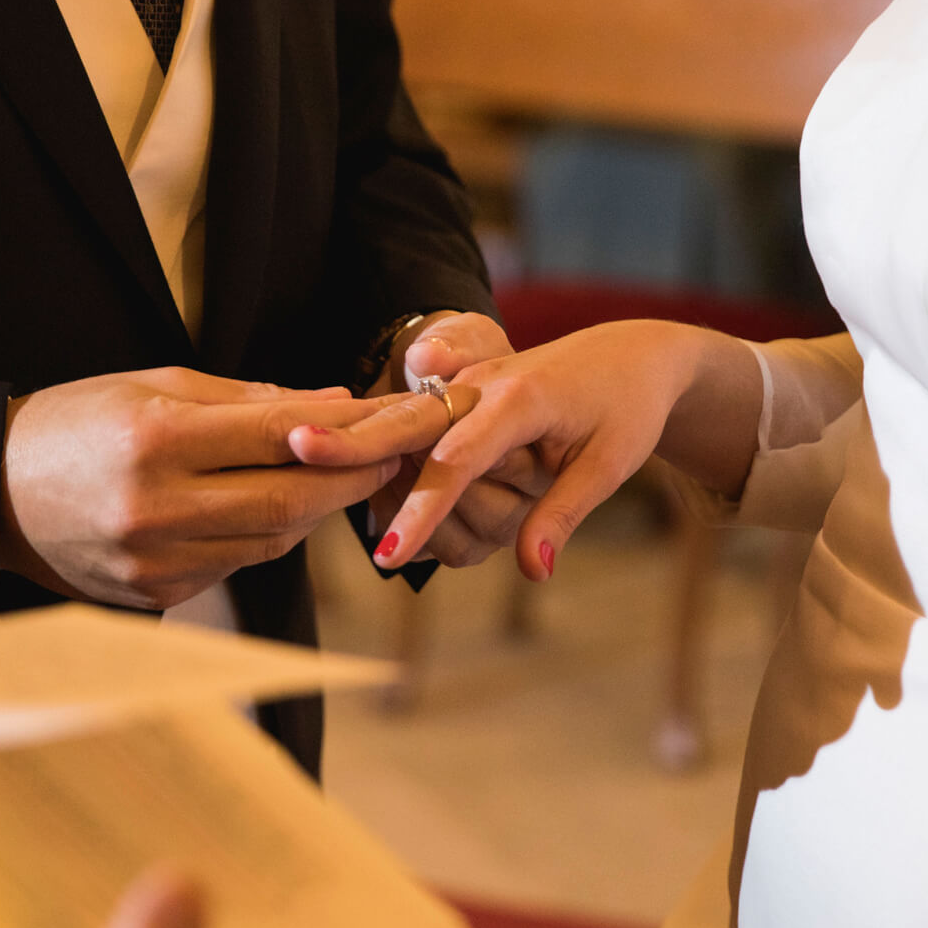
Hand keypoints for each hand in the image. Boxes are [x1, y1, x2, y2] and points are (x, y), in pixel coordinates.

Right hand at [0, 367, 403, 609]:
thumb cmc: (77, 424)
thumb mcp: (153, 386)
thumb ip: (246, 399)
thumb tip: (334, 405)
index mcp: (154, 441)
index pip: (275, 435)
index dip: (341, 430)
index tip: (384, 421)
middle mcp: (155, 508)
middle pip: (286, 503)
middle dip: (348, 482)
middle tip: (387, 460)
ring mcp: (155, 561)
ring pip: (269, 542)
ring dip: (313, 513)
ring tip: (337, 482)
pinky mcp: (156, 595)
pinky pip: (235, 566)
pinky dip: (264, 538)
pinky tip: (271, 512)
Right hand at [293, 321, 744, 580]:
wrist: (630, 355)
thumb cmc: (625, 408)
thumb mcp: (610, 464)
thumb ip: (562, 516)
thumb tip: (533, 573)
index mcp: (520, 398)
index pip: (459, 460)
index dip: (422, 509)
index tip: (390, 553)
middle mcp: (481, 385)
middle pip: (404, 422)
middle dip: (352, 442)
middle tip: (297, 451)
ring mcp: (462, 386)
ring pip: (402, 430)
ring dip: (388, 470)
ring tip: (409, 476)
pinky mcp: (455, 395)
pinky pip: (412, 430)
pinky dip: (385, 453)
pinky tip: (355, 471)